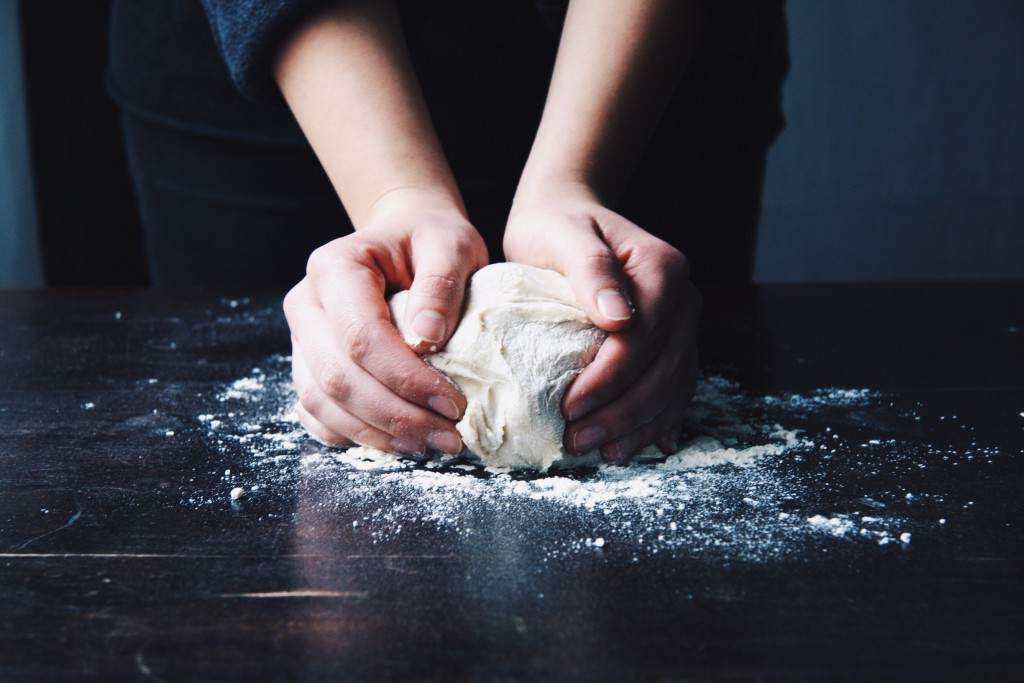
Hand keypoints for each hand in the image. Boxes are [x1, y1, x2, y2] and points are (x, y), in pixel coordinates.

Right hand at [284, 196, 487, 456]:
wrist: (406, 241)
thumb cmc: (430, 241)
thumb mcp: (450, 245)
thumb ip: (441, 283)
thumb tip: (426, 338)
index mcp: (334, 268)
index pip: (361, 337)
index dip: (406, 379)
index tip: (454, 403)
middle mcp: (306, 304)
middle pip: (338, 377)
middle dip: (396, 417)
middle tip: (449, 437)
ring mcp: (301, 340)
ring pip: (324, 403)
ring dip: (378, 434)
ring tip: (432, 445)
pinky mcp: (307, 367)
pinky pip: (318, 416)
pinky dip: (356, 437)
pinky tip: (399, 443)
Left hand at [504, 183, 700, 463]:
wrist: (567, 217)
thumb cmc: (557, 227)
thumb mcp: (563, 236)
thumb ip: (591, 271)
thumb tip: (617, 317)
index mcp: (663, 269)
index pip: (643, 338)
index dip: (610, 380)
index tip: (570, 407)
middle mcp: (683, 299)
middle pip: (664, 369)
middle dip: (623, 413)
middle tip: (578, 441)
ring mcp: (681, 325)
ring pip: (674, 387)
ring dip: (639, 426)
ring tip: (601, 452)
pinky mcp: (670, 345)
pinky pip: (672, 391)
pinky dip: (653, 423)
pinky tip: (631, 446)